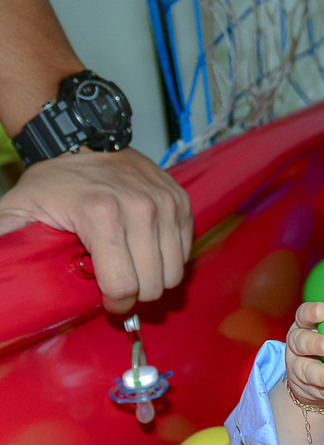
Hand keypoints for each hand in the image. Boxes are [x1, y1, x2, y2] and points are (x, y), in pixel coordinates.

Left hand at [0, 148, 192, 312]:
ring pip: (174, 272)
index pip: (123, 286)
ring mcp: (165, 205)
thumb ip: (7, 238)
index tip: (107, 302)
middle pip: (153, 284)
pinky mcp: (181, 202)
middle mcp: (141, 209)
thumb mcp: (19, 208)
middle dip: (137, 293)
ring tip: (135, 268)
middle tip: (120, 285)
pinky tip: (148, 250)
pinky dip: (169, 258)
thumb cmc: (53, 181)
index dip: (115, 304)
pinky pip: (185, 252)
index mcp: (101, 216)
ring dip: (155, 278)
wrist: (84, 141)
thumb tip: (3, 268)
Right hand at [284, 301, 323, 409]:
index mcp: (303, 329)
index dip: (310, 312)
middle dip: (313, 343)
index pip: (303, 316)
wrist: (310, 381)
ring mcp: (299, 369)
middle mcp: (297, 347)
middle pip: (300, 342)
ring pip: (310, 372)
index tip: (323, 310)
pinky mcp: (307, 389)